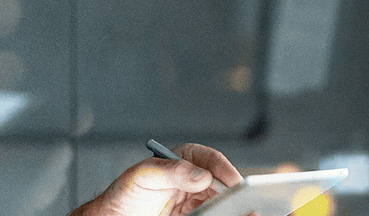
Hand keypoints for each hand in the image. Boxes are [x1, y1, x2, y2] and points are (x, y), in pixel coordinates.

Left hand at [69, 143, 244, 215]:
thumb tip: (202, 176)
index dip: (226, 171)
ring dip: (232, 208)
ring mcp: (198, 199)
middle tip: (243, 204)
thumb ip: (171, 171)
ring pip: (223, 203)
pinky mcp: (198, 214)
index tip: (235, 184)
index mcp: (185, 159)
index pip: (212, 161)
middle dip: (234, 193)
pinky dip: (223, 214)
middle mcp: (196, 178)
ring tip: (242, 213)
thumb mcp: (143, 177)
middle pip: (224, 184)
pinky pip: (215, 214)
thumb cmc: (126, 194)